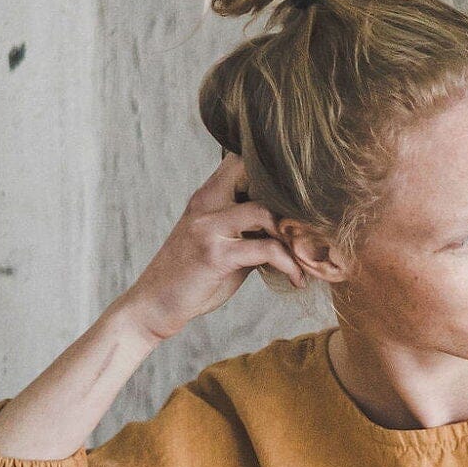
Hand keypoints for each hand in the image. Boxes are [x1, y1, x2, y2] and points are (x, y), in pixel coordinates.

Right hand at [118, 154, 310, 342]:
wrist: (155, 304)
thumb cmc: (191, 276)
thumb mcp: (221, 245)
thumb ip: (250, 231)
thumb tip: (292, 231)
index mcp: (207, 196)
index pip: (243, 162)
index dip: (276, 172)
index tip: (302, 198)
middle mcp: (206, 204)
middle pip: (256, 175)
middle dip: (290, 198)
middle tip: (313, 225)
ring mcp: (209, 227)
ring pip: (265, 212)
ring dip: (294, 235)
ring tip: (308, 255)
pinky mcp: (216, 254)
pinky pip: (266, 250)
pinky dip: (290, 264)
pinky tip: (297, 279)